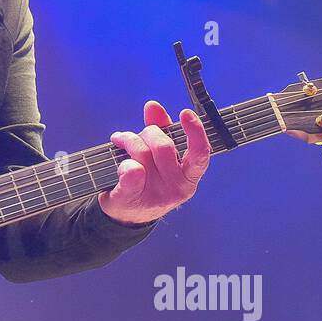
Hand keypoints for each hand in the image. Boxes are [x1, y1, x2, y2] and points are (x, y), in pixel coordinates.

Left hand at [98, 101, 209, 225]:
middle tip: (134, 136)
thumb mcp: (160, 157)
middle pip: (164, 146)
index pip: (200, 153)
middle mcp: (177, 188)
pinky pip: (130, 173)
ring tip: (120, 140)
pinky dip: (124, 163)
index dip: (195, 131)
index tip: (185, 113)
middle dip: (147, 132)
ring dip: (129, 140)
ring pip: (143, 153)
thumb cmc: (148, 180)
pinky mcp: (133, 198)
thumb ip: (161, 130)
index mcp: (189, 176)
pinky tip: (120, 162)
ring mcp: (156, 195)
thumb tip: (153, 107)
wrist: (128, 213)